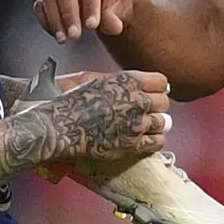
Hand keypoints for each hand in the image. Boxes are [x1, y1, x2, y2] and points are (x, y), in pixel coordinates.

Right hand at [35, 0, 145, 42]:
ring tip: (63, 39)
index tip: (92, 26)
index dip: (90, 8)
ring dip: (54, 19)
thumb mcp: (123, 12)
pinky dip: (45, 20)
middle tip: (74, 35)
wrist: (108, 9)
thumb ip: (115, 18)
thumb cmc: (115, 7)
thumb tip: (110, 24)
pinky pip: (41, 6)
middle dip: (69, 15)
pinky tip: (55, 33)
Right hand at [45, 70, 171, 161]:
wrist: (58, 126)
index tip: (156, 91)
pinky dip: (155, 140)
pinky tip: (147, 139)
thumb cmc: (69, 99)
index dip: (158, 87)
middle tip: (149, 109)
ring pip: (163, 122)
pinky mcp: (132, 145)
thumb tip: (137, 83)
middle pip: (164, 102)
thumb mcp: (94, 78)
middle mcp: (137, 101)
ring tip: (148, 125)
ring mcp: (136, 124)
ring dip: (157, 123)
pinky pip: (158, 142)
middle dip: (157, 105)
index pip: (161, 82)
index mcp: (128, 81)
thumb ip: (118, 80)